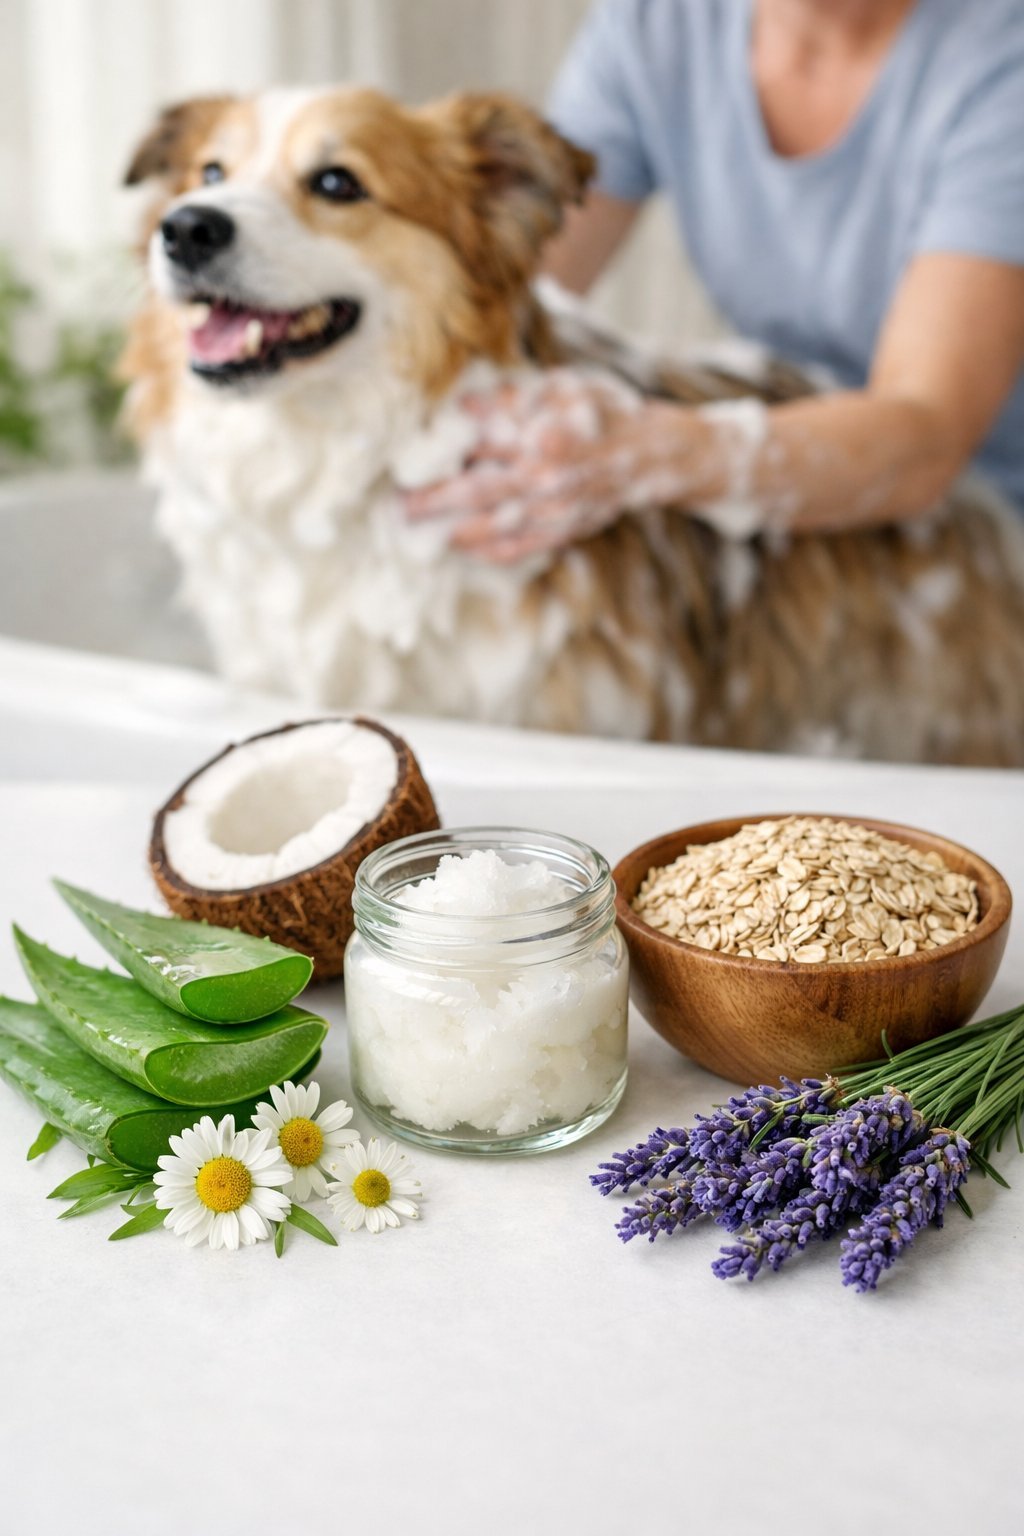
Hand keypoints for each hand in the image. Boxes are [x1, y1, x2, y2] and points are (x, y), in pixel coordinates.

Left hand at [403, 370, 700, 561]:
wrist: (655, 456)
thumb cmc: (606, 413)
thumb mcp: (569, 388)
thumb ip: (519, 397)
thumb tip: (467, 405)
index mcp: (547, 437)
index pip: (485, 442)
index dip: (445, 447)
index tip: (409, 451)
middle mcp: (548, 479)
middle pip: (478, 490)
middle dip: (433, 498)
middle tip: (396, 502)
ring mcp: (555, 512)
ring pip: (493, 525)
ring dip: (450, 528)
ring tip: (414, 529)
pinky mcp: (563, 532)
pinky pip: (519, 548)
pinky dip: (486, 551)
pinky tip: (457, 547)